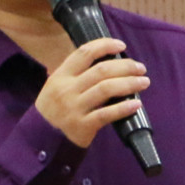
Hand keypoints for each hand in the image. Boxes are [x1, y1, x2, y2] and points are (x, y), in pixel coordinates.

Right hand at [31, 35, 148, 149]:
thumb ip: (74, 74)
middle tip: (141, 68)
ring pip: (106, 89)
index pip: (84, 53)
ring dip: (129, 83)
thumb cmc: (53, 110)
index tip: (121, 45)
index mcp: (60, 76)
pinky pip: (106, 114)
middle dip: (125, 66)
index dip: (104, 45)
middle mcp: (67, 89)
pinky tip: (136, 104)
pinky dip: (123, 108)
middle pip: (101, 70)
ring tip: (144, 82)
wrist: (40, 139)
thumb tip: (105, 60)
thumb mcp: (55, 87)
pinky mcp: (81, 126)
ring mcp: (74, 108)